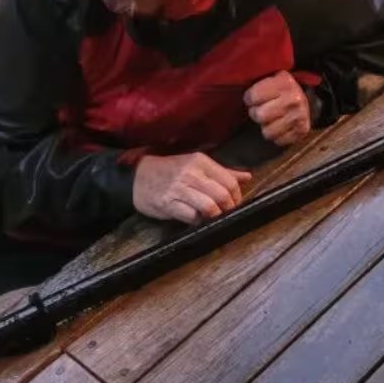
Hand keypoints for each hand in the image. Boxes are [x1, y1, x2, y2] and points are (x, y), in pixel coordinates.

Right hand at [133, 153, 251, 223]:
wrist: (137, 178)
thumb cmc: (170, 171)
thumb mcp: (196, 165)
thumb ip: (222, 172)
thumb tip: (247, 176)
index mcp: (201, 161)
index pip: (230, 181)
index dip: (237, 196)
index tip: (235, 203)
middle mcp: (191, 173)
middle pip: (222, 195)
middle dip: (229, 208)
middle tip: (226, 213)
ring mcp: (179, 188)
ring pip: (209, 207)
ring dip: (215, 216)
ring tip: (212, 217)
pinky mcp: (168, 203)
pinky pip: (192, 216)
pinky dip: (198, 221)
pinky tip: (196, 218)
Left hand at [244, 71, 312, 145]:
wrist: (307, 99)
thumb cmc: (280, 89)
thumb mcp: (270, 77)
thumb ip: (255, 79)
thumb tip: (232, 82)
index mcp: (284, 82)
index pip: (252, 97)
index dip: (250, 98)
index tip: (255, 98)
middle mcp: (294, 99)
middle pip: (259, 116)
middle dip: (257, 113)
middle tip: (263, 109)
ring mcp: (299, 116)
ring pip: (267, 132)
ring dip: (267, 126)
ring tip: (272, 118)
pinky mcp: (302, 131)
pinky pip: (278, 141)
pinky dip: (277, 136)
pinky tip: (281, 126)